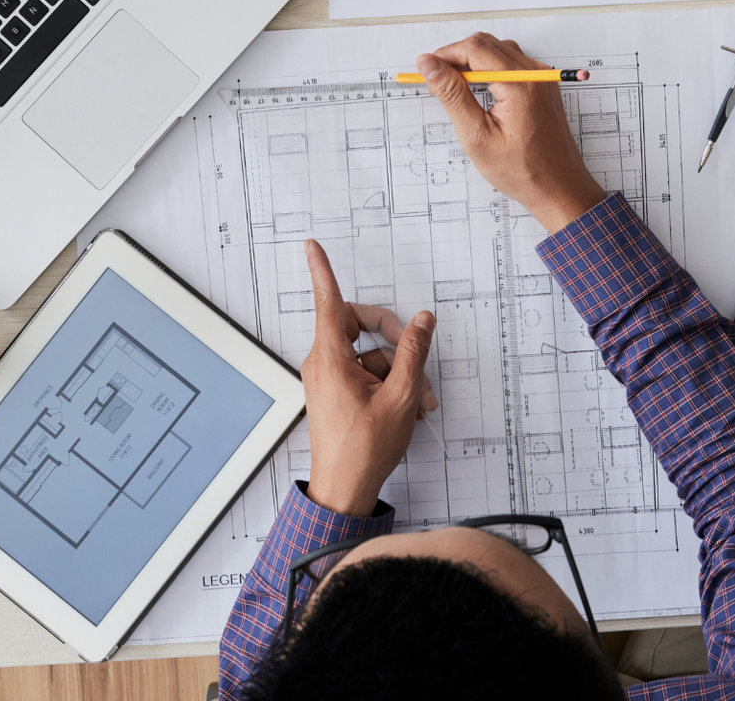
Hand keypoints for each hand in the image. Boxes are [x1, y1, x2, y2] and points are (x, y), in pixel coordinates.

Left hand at [300, 240, 436, 516]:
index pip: (329, 303)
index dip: (322, 270)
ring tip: (420, 401)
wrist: (344, 490)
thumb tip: (423, 320)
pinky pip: (367, 373)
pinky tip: (410, 407)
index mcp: (331, 359)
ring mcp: (329, 378)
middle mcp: (324, 363)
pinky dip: (390, 384)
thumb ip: (412, 352)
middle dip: (395, 341)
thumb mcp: (400, 397)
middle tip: (418, 361)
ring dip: (400, 372)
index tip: (311, 245)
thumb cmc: (364, 449)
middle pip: (360, 327)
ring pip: (371, 355)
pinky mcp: (337, 392)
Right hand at [416, 33, 606, 233]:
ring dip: (473, 63)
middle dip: (457, 58)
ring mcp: (542, 78)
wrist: (559, 188)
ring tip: (456, 91)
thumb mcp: (477, 135)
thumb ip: (451, 95)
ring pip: (498, 51)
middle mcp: (535, 74)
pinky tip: (478, 93)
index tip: (427, 71)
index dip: (445, 55)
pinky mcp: (542, 86)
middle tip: (438, 84)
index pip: (475, 48)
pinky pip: (511, 64)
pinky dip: (489, 71)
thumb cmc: (521, 170)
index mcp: (520, 84)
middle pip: (486, 44)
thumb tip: (429, 64)